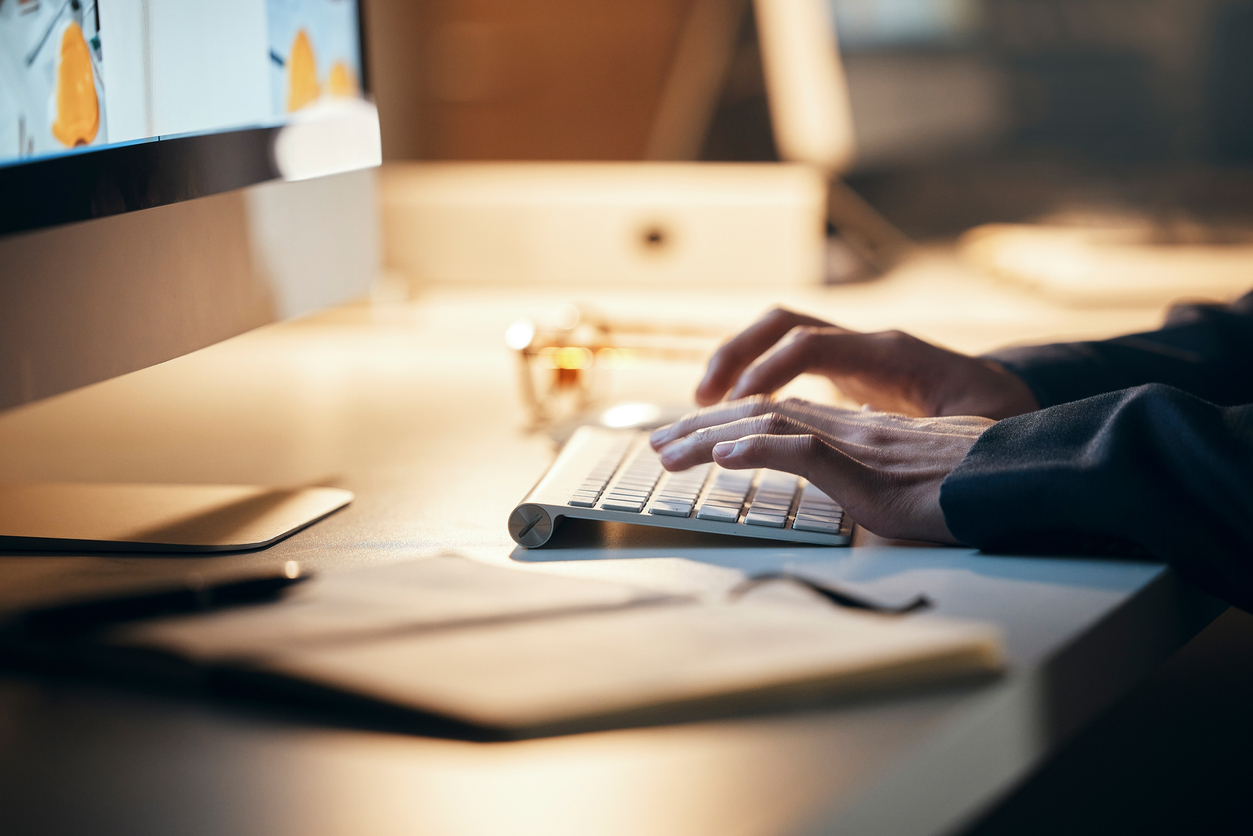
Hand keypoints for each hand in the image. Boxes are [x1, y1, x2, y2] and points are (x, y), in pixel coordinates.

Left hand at [650, 396, 993, 542]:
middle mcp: (846, 427)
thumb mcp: (909, 476)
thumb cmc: (971, 484)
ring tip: (668, 455)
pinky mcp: (866, 470)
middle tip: (658, 444)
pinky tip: (722, 461)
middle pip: (758, 414)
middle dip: (700, 427)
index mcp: (854, 429)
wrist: (1018, 479)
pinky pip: (802, 453)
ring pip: (765, 427)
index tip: (690, 441)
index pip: (777, 415)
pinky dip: (757, 453)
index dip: (727, 424)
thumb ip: (871, 476)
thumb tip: (851, 493)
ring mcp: (854, 444)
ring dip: (708, 440)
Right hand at [695, 308, 1037, 419]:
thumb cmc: (998, 419)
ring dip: (736, 364)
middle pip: (784, 324)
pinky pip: (789, 361)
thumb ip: (934, 437)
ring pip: (779, 336)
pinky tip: (734, 416)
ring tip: (702, 407)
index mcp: (892, 353)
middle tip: (699, 404)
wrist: (1016, 403)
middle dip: (734, 357)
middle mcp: (867, 343)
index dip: (768, 372)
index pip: (812, 344)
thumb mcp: (974, 428)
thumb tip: (895, 448)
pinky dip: (755, 380)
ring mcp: (856, 353)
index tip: (737, 408)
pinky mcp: (850, 372)